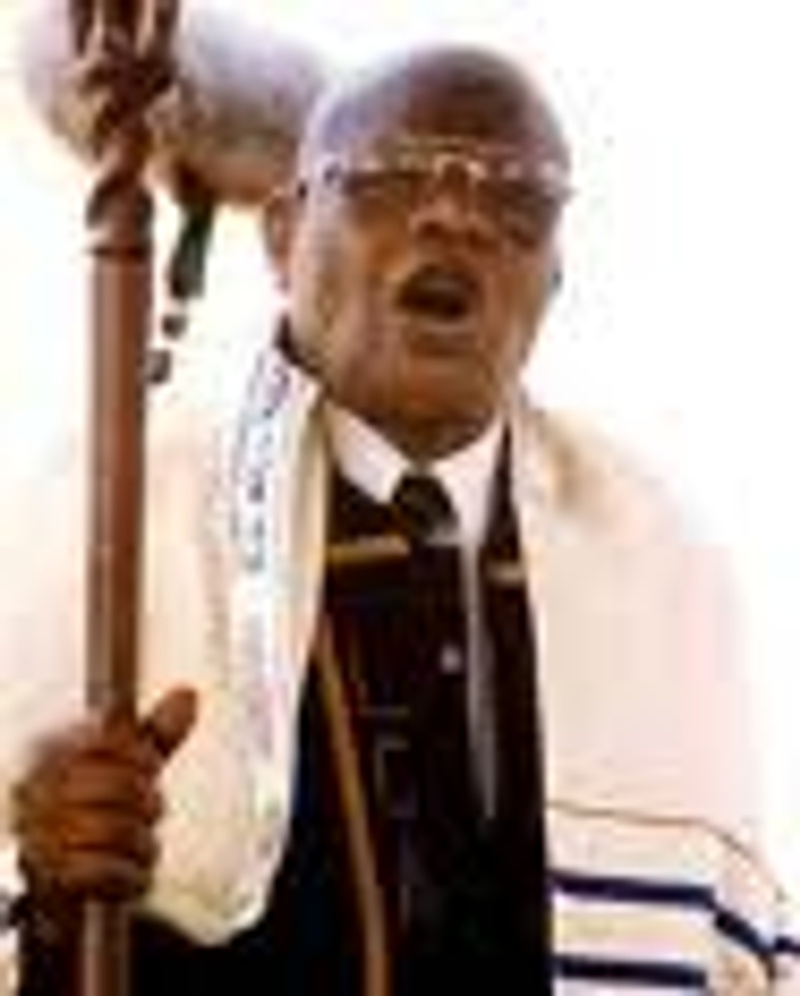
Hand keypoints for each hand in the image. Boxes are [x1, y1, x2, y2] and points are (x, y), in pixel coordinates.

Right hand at [12, 687, 196, 905]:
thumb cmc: (99, 813)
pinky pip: (107, 871)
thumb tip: (188, 694)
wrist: (62, 882)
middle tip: (150, 814)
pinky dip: (131, 876)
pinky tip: (131, 874)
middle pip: (124, 786)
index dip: (144, 759)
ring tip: (142, 848)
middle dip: (151, 804)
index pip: (114, 742)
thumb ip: (156, 735)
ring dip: (145, 844)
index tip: (148, 771)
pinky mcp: (51, 878)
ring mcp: (42, 835)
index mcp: (57, 756)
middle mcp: (41, 792)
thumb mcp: (128, 769)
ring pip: (120, 830)